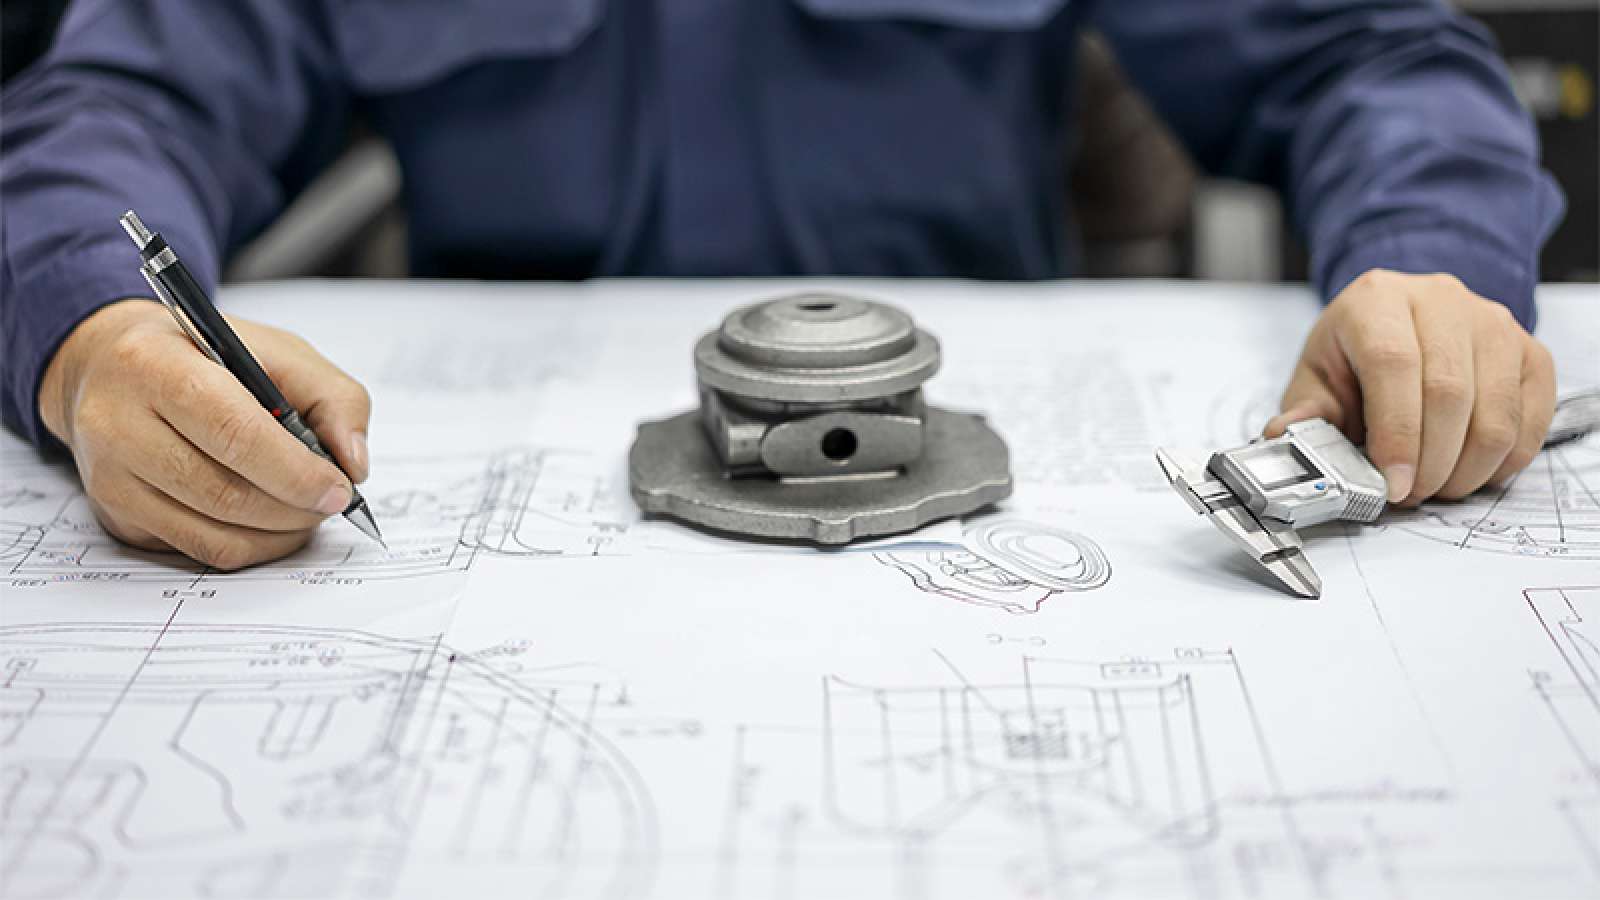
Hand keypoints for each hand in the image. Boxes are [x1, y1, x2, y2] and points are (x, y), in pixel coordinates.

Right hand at [38, 299, 371, 568]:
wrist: (111, 366)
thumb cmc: (206, 357)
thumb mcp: (280, 352)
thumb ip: (335, 399)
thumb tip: (354, 465)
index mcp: (156, 366)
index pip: (233, 432)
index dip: (295, 470)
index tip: (338, 488)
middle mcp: (118, 423)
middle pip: (224, 492)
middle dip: (294, 508)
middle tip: (330, 503)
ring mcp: (110, 477)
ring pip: (212, 532)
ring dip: (277, 534)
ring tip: (306, 512)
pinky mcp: (115, 514)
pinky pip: (195, 549)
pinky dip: (248, 546)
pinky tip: (270, 524)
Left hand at [1266, 269, 1554, 505]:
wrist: (1400, 319)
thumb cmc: (1354, 352)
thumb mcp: (1316, 376)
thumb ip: (1306, 411)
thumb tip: (1283, 437)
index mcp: (1377, 301)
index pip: (1393, 365)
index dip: (1396, 434)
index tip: (1392, 484)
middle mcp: (1441, 301)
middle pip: (1449, 391)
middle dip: (1431, 462)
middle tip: (1412, 495)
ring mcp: (1493, 322)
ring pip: (1496, 409)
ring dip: (1469, 467)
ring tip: (1438, 486)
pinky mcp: (1528, 350)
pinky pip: (1531, 415)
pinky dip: (1505, 458)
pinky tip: (1472, 470)